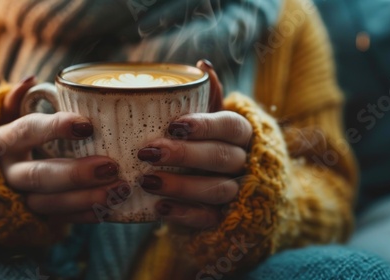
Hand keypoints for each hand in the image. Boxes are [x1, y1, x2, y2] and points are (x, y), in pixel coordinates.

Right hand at [0, 77, 129, 222]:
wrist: (1, 175)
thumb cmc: (21, 137)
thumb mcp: (16, 116)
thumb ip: (22, 100)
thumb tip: (31, 80)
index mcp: (6, 140)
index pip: (28, 130)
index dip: (56, 128)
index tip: (88, 125)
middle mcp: (9, 171)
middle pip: (38, 175)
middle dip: (76, 173)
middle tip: (111, 166)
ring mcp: (21, 197)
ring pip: (48, 203)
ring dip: (85, 198)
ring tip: (119, 190)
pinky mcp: (36, 217)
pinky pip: (60, 220)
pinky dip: (85, 215)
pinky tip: (110, 209)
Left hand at [137, 60, 251, 228]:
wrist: (224, 186)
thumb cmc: (210, 143)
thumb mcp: (211, 118)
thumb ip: (208, 96)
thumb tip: (203, 65)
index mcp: (241, 133)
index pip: (230, 126)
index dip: (204, 125)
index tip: (174, 126)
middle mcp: (243, 161)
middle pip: (222, 157)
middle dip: (184, 155)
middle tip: (148, 152)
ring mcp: (236, 192)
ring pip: (217, 189)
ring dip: (180, 185)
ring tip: (147, 180)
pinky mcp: (223, 217)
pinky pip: (209, 218)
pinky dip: (184, 213)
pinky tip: (159, 207)